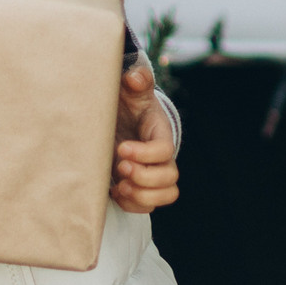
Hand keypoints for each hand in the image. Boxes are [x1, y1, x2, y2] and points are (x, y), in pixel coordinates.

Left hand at [111, 63, 179, 213]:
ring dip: (142, 196)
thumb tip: (134, 77)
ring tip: (119, 185)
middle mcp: (162, 157)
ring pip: (166, 196)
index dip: (145, 154)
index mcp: (161, 133)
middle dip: (144, 177)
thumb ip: (136, 81)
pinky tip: (115, 192)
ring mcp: (154, 174)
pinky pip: (148, 206)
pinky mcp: (143, 187)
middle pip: (170, 177)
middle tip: (119, 166)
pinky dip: (133, 205)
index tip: (121, 148)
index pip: (165, 150)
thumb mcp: (132, 90)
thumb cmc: (129, 104)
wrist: (124, 120)